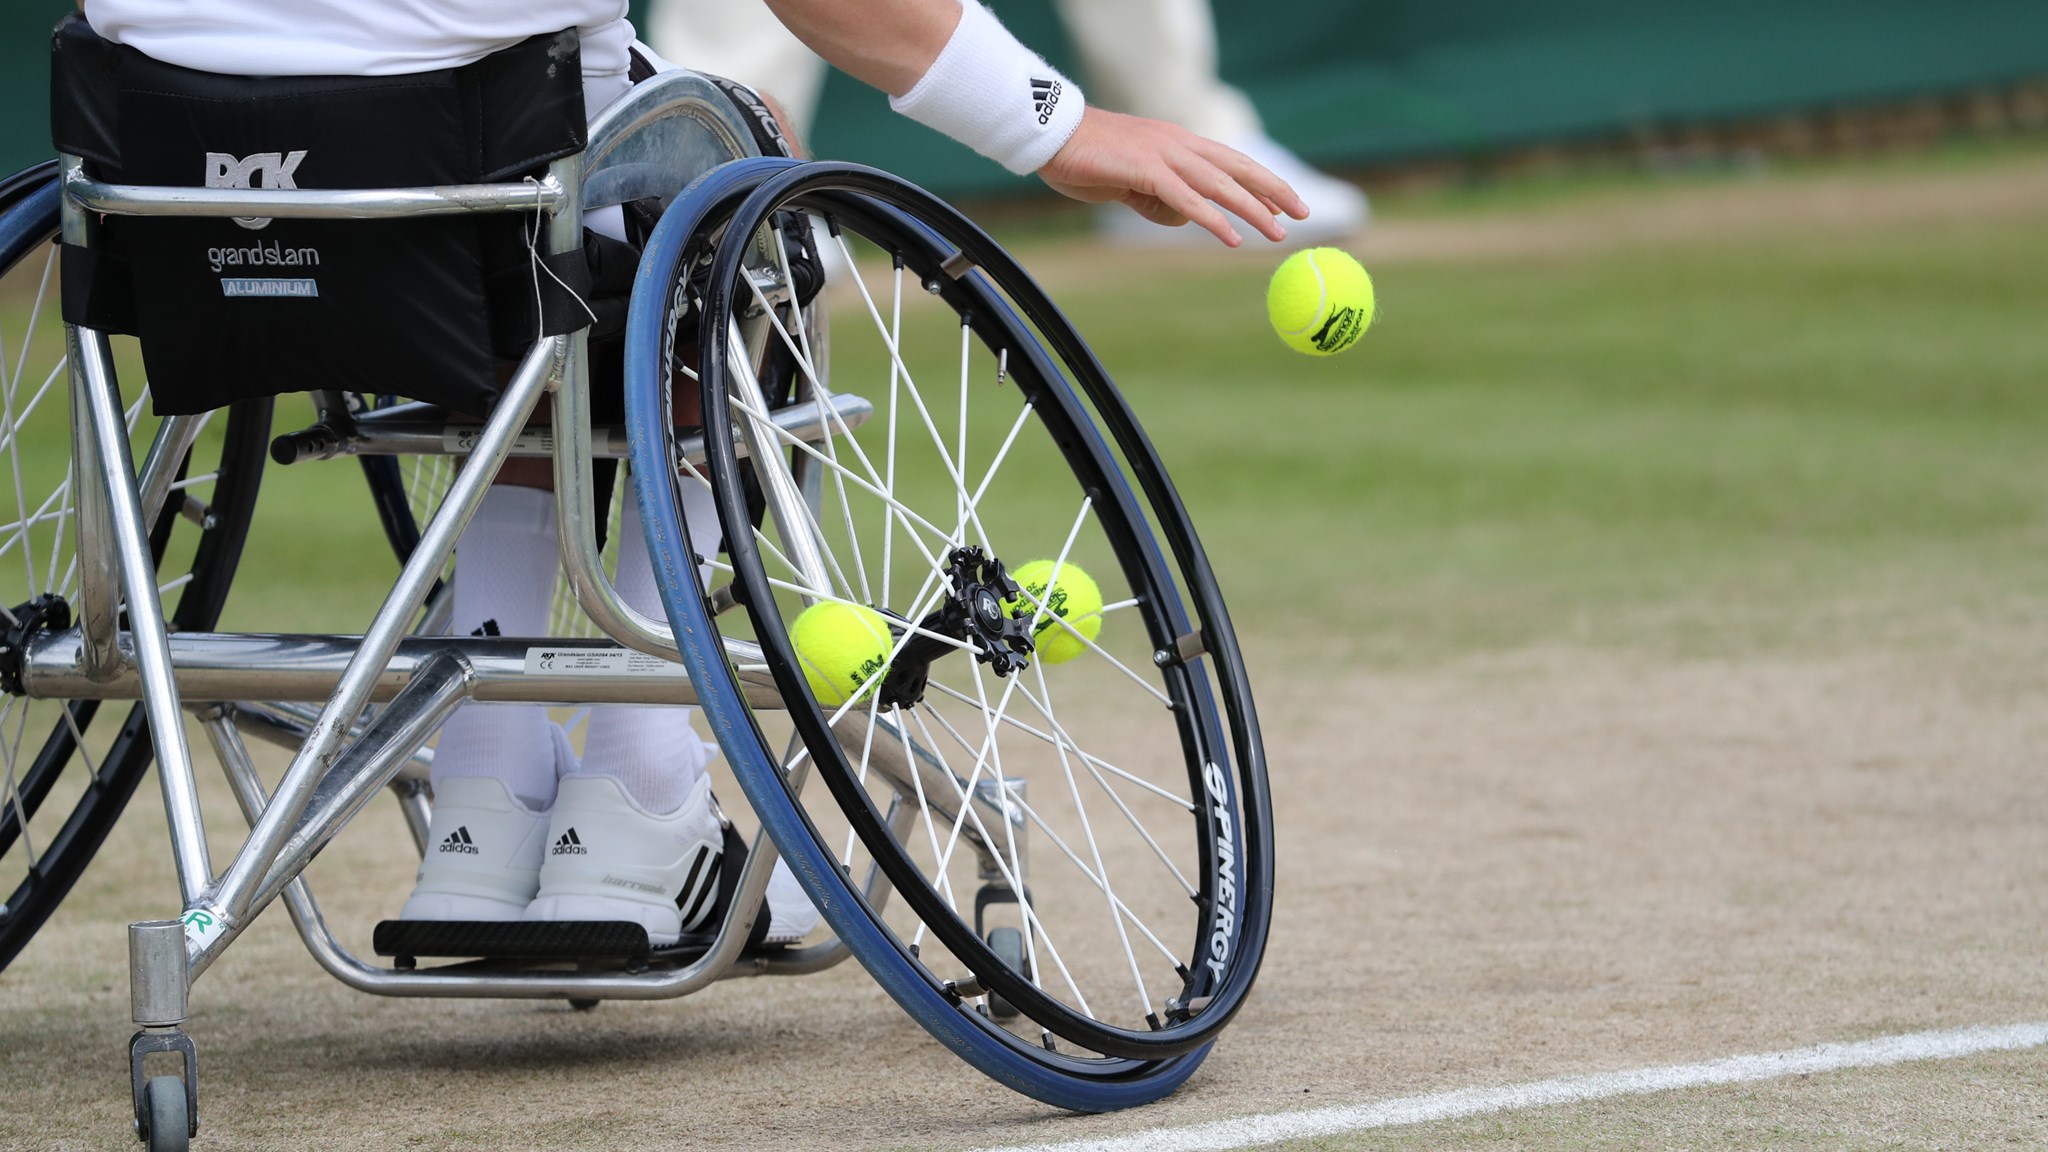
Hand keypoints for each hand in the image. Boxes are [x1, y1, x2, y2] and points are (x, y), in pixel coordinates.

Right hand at [1038, 108, 1310, 246]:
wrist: (1051, 136)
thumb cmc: (1086, 158)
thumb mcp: (1131, 182)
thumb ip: (1159, 197)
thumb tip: (1184, 217)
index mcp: (1177, 143)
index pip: (1230, 162)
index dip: (1261, 181)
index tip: (1287, 202)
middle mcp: (1178, 144)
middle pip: (1238, 168)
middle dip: (1274, 191)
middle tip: (1303, 214)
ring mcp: (1164, 155)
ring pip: (1221, 185)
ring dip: (1253, 210)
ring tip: (1277, 233)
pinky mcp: (1146, 170)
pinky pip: (1188, 199)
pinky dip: (1212, 219)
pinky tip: (1232, 237)